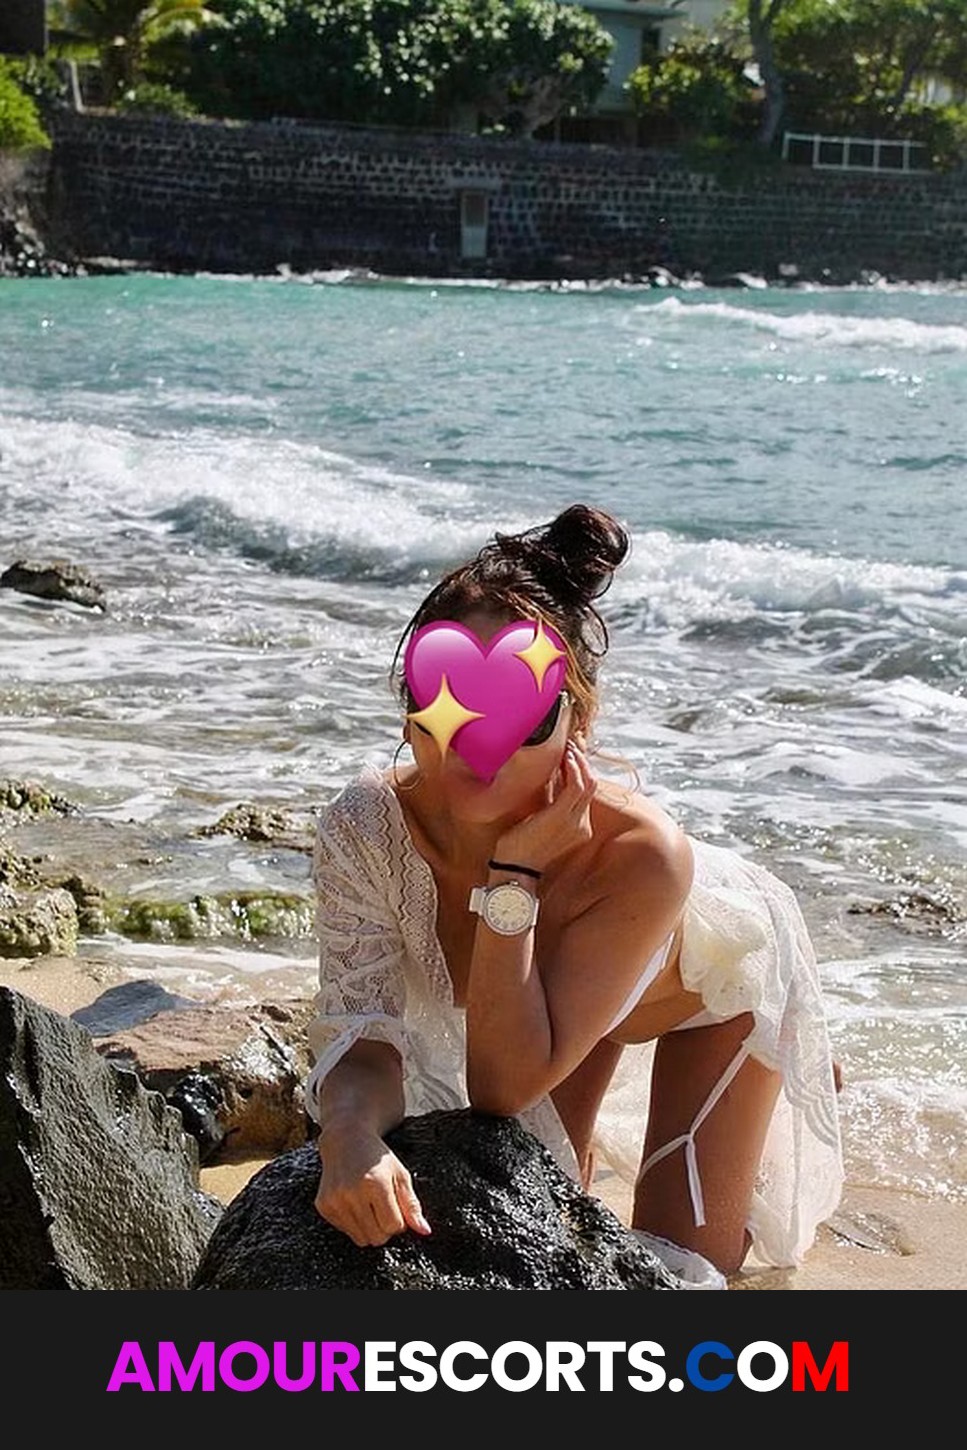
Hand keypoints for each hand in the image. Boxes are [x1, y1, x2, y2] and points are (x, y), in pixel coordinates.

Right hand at [315, 1127, 430, 1246]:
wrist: (346, 1139)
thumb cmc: (377, 1158)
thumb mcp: (400, 1175)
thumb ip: (412, 1205)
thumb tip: (425, 1231)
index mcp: (375, 1183)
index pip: (394, 1226)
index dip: (399, 1221)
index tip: (396, 1206)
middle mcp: (352, 1193)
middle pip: (377, 1237)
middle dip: (385, 1228)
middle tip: (384, 1207)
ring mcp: (335, 1200)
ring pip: (361, 1239)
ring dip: (370, 1228)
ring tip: (370, 1206)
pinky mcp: (323, 1205)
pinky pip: (345, 1231)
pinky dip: (354, 1223)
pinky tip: (355, 1202)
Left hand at [495, 740, 595, 873]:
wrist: (513, 869)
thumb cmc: (520, 847)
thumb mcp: (538, 821)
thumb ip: (547, 803)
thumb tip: (547, 780)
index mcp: (578, 826)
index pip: (587, 791)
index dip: (581, 769)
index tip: (571, 753)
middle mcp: (581, 824)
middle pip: (591, 783)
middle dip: (582, 761)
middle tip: (572, 744)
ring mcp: (574, 821)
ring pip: (587, 782)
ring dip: (578, 761)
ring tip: (568, 747)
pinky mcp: (562, 817)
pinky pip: (576, 785)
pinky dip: (573, 768)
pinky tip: (564, 758)